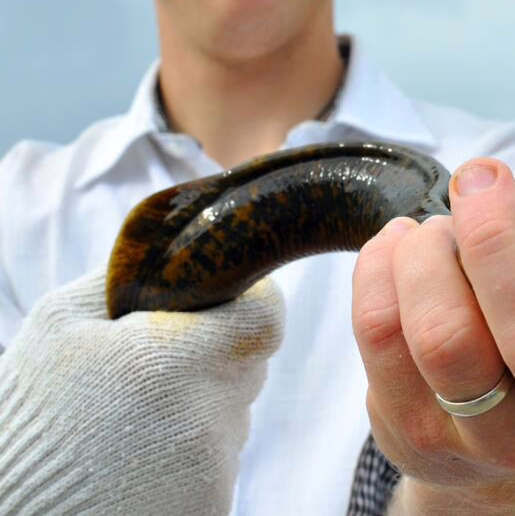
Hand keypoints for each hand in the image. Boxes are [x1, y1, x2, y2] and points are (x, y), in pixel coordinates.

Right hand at [0, 269, 282, 515]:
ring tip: (141, 414)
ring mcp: (214, 471)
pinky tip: (147, 452)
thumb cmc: (34, 408)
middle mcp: (205, 421)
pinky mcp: (214, 505)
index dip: (251, 300)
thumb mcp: (61, 321)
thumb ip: (133, 274)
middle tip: (161, 359)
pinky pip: (221, 454)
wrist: (15, 511)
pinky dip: (194, 446)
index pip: (264, 317)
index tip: (224, 298)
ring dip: (202, 400)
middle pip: (249, 362)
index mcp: (170, 364)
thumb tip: (184, 249)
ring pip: (234, 409)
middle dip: (216, 349)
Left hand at [351, 159, 514, 514]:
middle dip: (493, 238)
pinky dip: (380, 265)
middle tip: (477, 181)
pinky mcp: (405, 426)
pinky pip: (379, 329)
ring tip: (433, 233)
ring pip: (441, 334)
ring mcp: (474, 435)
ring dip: (428, 253)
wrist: (487, 430)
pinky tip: (398, 249)